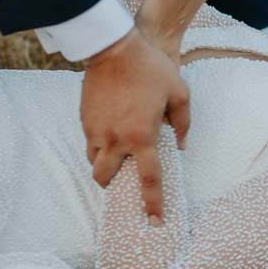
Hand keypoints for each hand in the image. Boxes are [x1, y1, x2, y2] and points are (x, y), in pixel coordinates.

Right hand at [81, 27, 189, 221]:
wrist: (114, 48)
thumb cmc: (150, 68)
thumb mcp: (179, 93)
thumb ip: (183, 123)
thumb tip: (182, 145)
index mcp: (142, 137)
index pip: (148, 179)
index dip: (152, 203)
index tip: (154, 221)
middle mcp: (115, 139)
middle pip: (106, 178)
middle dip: (112, 184)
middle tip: (121, 179)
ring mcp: (95, 130)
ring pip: (93, 161)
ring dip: (103, 164)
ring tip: (114, 154)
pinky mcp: (84, 119)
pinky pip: (88, 141)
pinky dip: (97, 144)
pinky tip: (108, 132)